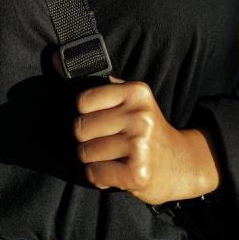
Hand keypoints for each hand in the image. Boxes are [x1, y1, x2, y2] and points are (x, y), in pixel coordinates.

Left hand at [73, 78, 221, 205]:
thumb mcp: (133, 100)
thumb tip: (57, 62)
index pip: (83, 101)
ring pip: (85, 153)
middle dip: (87, 139)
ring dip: (93, 159)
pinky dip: (99, 177)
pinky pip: (95, 174)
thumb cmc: (147, 129)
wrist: (182, 164)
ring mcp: (139, 145)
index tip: (99, 120)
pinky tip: (116, 172)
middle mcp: (139, 115)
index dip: (85, 114)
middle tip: (106, 142)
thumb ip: (103, 84)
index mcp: (136, 92)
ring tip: (113, 157)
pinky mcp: (138, 173)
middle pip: (80, 129)